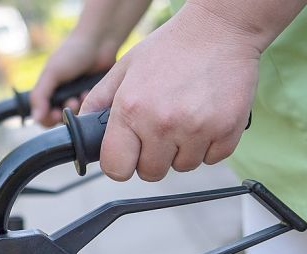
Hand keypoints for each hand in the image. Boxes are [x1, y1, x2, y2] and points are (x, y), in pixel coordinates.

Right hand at [29, 33, 118, 126]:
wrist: (100, 42)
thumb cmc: (72, 53)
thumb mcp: (52, 73)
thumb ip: (40, 96)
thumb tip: (35, 118)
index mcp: (48, 91)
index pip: (42, 117)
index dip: (48, 119)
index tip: (56, 114)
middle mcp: (62, 96)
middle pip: (60, 119)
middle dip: (66, 112)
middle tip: (72, 101)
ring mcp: (78, 97)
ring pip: (76, 115)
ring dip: (79, 106)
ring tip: (83, 93)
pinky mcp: (93, 97)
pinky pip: (91, 109)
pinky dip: (91, 102)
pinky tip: (91, 90)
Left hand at [81, 5, 260, 181]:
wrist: (219, 29)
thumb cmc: (171, 47)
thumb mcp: (124, 69)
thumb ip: (98, 101)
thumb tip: (80, 129)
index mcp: (132, 109)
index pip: (116, 168)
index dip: (120, 163)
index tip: (127, 153)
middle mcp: (162, 123)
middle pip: (150, 172)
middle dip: (152, 156)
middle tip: (159, 128)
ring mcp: (197, 129)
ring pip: (182, 167)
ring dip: (181, 150)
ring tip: (184, 117)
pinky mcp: (226, 130)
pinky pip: (212, 159)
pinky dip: (208, 145)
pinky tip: (204, 118)